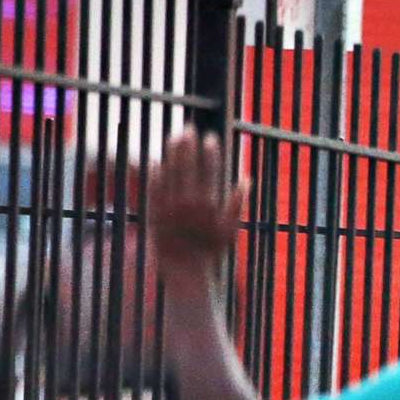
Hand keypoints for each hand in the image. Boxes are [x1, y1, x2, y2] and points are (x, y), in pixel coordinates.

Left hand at [146, 131, 240, 276]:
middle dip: (189, 145)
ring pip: (170, 171)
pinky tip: (158, 161)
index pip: (211, 169)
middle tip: (189, 129)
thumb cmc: (210, 251)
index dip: (211, 152)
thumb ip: (238, 204)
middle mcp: (188, 203)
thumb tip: (247, 179)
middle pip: (188, 165)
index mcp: (209, 204)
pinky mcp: (153, 211)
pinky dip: (156, 172)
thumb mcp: (231, 231)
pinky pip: (153, 186)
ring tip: (175, 138)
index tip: (212, 138)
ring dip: (172, 152)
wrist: (185, 270)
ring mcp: (169, 206)